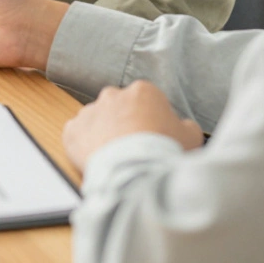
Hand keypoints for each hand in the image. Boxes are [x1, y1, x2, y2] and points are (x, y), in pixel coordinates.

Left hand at [63, 81, 203, 171]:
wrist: (134, 171)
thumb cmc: (163, 151)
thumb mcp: (191, 137)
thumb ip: (185, 125)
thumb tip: (183, 125)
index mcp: (142, 91)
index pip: (145, 99)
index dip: (150, 118)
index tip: (153, 135)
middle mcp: (112, 95)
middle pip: (118, 106)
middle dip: (124, 122)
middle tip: (132, 146)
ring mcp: (89, 112)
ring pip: (96, 120)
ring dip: (103, 133)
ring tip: (115, 156)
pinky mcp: (72, 130)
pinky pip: (77, 135)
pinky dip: (84, 145)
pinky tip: (97, 159)